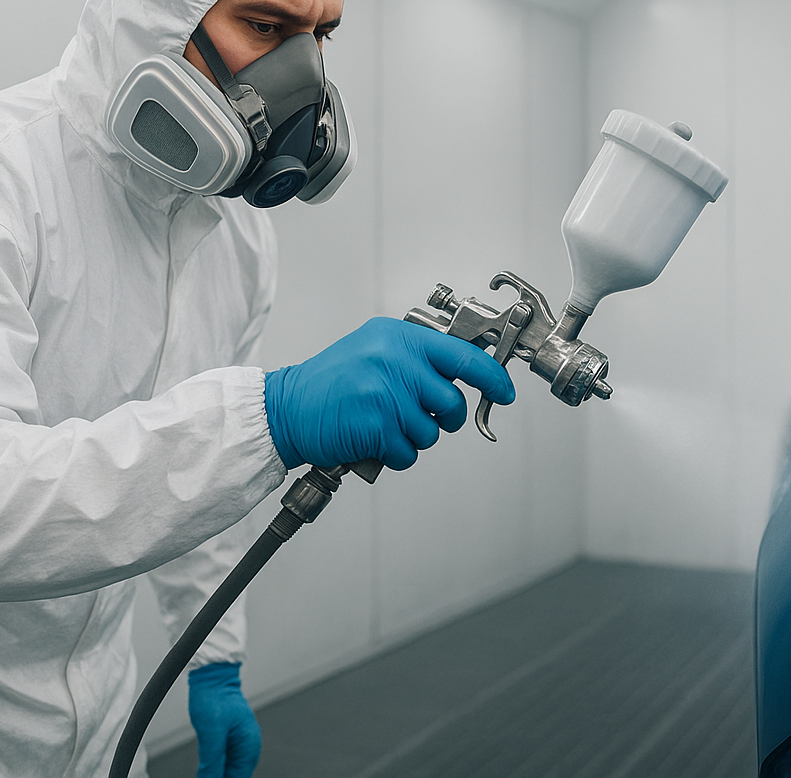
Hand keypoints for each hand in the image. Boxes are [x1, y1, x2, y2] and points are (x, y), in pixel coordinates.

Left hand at [188, 662, 260, 777]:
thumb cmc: (214, 697)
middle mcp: (248, 748)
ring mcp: (239, 744)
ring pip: (228, 772)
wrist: (212, 676)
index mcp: (249, 747)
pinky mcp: (230, 740)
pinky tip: (205, 769)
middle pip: (234, 777)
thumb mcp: (211, 733)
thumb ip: (213, 762)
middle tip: (203, 775)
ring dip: (216, 774)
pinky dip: (215, 768)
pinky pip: (224, 762)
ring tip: (204, 772)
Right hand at [263, 316, 514, 470]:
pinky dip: (395, 454)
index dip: (492, 377)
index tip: (505, 392)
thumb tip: (467, 372)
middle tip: (417, 417)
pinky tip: (371, 439)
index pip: (464, 355)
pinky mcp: (375, 426)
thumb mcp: (375, 349)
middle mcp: (394, 360)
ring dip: (412, 438)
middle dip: (442, 419)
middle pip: (451, 403)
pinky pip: (409, 453)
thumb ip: (417, 356)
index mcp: (399, 337)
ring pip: (431, 432)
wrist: (285, 407)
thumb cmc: (332, 382)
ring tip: (382, 424)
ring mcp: (385, 393)